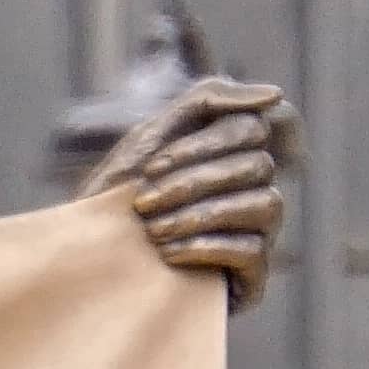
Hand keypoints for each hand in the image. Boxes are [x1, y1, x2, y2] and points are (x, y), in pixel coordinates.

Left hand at [80, 76, 298, 312]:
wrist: (94, 261)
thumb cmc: (121, 195)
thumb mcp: (152, 138)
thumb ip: (204, 102)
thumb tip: (275, 94)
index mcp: (235, 152)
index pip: (250, 127)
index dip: (202, 144)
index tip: (150, 166)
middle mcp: (257, 188)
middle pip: (257, 166)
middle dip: (192, 182)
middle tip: (143, 202)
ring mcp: (261, 231)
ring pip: (265, 204)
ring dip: (201, 214)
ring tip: (153, 230)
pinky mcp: (255, 274)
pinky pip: (253, 250)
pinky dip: (206, 247)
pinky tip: (167, 253)